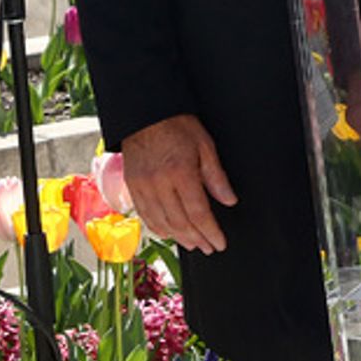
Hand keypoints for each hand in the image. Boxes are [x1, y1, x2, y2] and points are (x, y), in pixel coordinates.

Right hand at [120, 114, 236, 253]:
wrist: (145, 114)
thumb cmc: (177, 125)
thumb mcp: (205, 145)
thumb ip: (216, 176)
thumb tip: (229, 200)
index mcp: (180, 172)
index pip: (198, 212)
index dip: (210, 231)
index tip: (220, 242)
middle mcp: (159, 183)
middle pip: (180, 222)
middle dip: (197, 239)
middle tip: (209, 247)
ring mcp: (142, 187)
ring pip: (161, 222)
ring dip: (179, 238)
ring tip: (193, 244)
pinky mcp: (131, 187)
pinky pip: (145, 215)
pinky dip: (158, 228)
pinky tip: (169, 233)